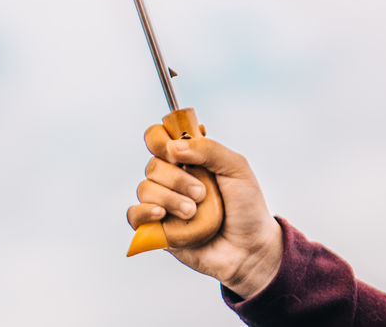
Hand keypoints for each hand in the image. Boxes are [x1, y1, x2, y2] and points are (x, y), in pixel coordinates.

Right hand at [126, 126, 283, 298]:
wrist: (250, 248)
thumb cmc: (246, 207)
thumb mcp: (236, 168)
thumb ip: (208, 149)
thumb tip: (173, 147)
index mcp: (187, 159)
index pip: (157, 138)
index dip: (159, 140)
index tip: (177, 153)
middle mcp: (172, 179)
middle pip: (153, 166)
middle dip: (176, 179)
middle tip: (201, 194)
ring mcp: (164, 203)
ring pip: (145, 189)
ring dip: (169, 198)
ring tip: (192, 212)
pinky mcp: (157, 229)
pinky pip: (134, 215)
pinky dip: (144, 212)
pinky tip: (161, 214)